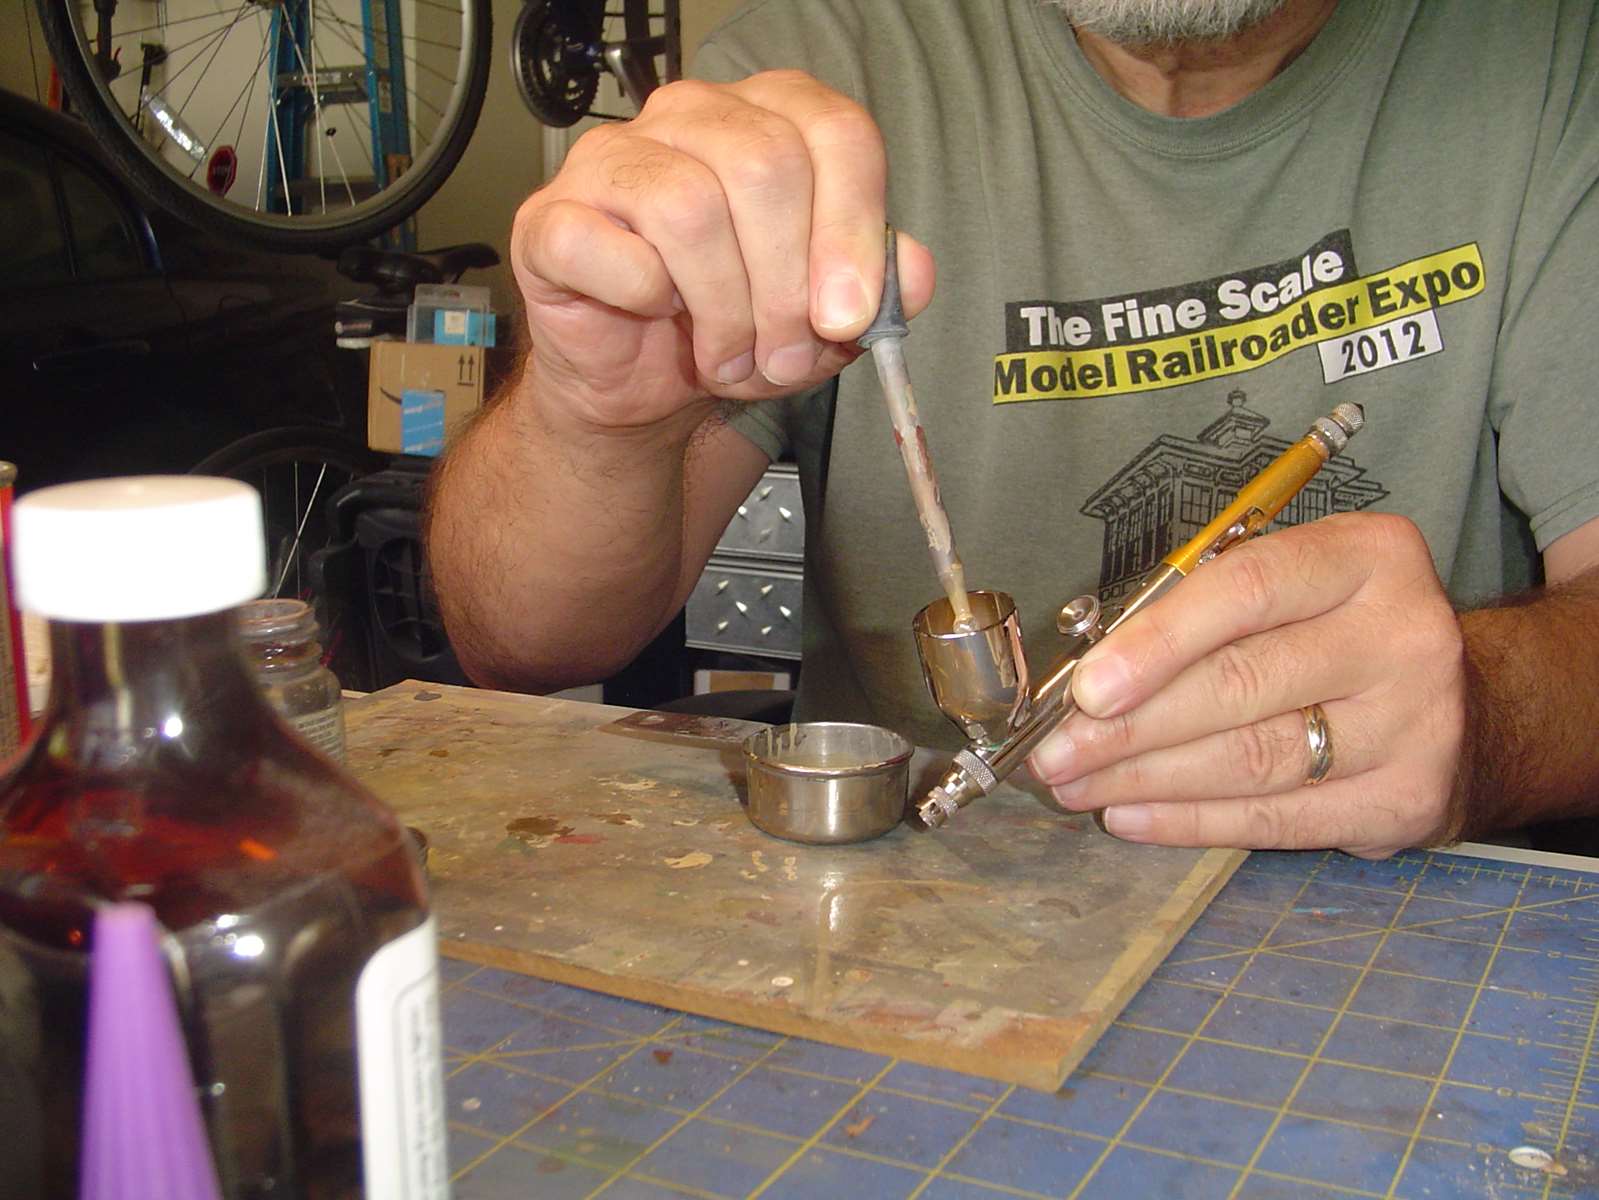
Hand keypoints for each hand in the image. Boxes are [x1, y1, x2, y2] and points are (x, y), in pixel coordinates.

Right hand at [510, 70, 935, 433]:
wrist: (639, 383)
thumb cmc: (727, 328)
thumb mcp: (822, 321)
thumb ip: (875, 290)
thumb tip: (913, 273)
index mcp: (769, 119)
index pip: (834, 131)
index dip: (853, 227)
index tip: (849, 313)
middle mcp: (692, 118)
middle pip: (766, 165)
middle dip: (788, 286)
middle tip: (786, 355)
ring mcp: (614, 159)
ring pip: (691, 207)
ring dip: (724, 308)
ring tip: (728, 357)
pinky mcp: (552, 217)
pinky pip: (614, 250)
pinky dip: (647, 300)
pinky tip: (656, 317)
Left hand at [1027, 512, 1468, 858]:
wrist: (1467, 706)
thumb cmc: (1337, 634)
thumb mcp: (1294, 588)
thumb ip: (1206, 610)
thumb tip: (1090, 676)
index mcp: (1367, 558)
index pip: (1247, 591)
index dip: (1158, 641)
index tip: (1086, 688)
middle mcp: (1404, 635)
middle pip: (1242, 685)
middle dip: (1130, 727)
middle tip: (1056, 752)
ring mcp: (1416, 723)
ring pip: (1253, 759)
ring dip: (1148, 779)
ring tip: (1078, 786)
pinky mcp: (1406, 800)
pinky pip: (1276, 817)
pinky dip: (1192, 821)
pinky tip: (1132, 815)